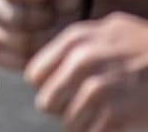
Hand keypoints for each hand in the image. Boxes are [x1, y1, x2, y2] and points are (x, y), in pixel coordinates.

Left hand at [25, 12, 147, 131]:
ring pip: (69, 124)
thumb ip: (79, 42)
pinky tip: (115, 124)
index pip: (36, 75)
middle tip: (84, 107)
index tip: (63, 91)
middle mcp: (81, 63)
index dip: (49, 87)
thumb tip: (51, 62)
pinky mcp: (115, 117)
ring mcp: (97, 91)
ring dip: (84, 124)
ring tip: (105, 113)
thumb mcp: (112, 29)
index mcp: (76, 40)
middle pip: (47, 103)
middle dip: (63, 108)